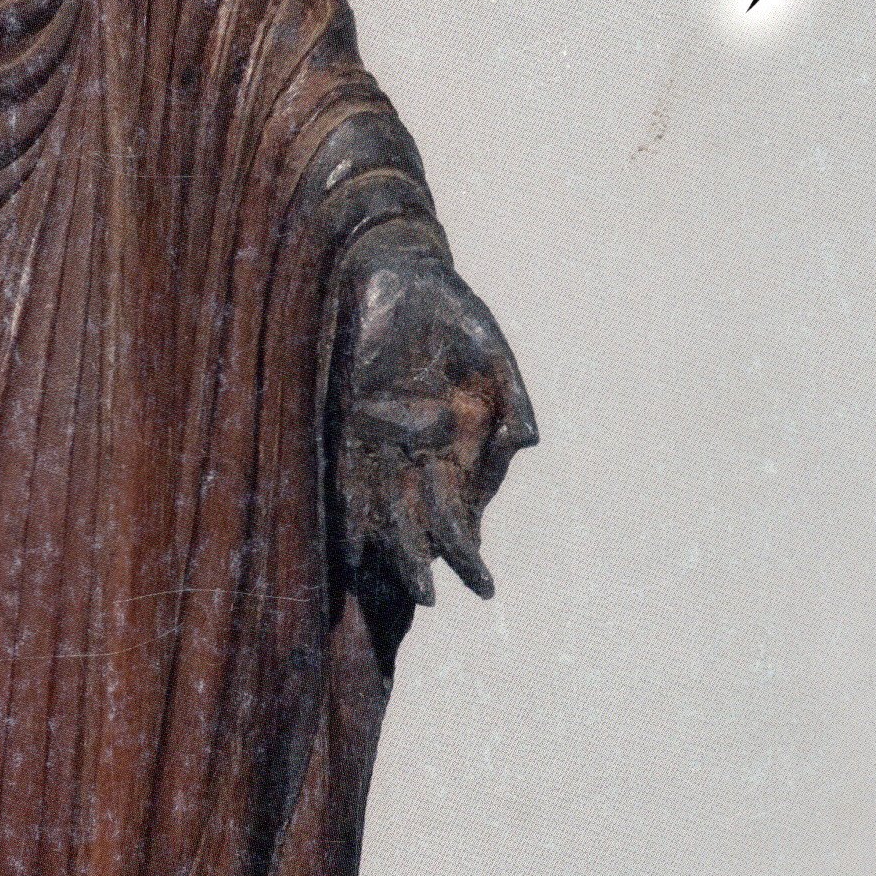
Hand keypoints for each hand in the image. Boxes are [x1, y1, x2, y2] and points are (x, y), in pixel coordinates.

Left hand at [328, 243, 536, 611]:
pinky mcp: (348, 419)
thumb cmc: (451, 312)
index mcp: (458, 440)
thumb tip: (527, 443)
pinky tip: (353, 546)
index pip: (461, 508)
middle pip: (421, 518)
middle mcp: (418, 449)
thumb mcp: (491, 353)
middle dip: (428, 560)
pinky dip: (351, 509)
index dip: (468, 547)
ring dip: (392, 549)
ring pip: (385, 507)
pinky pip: (348, 472)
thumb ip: (510, 399)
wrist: (397, 273)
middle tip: (432, 601)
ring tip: (402, 589)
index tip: (481, 583)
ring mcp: (381, 438)